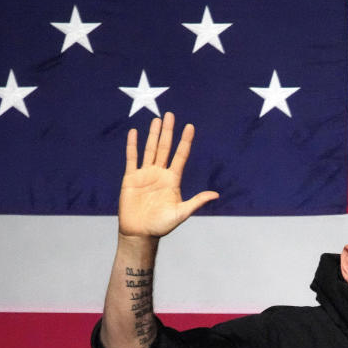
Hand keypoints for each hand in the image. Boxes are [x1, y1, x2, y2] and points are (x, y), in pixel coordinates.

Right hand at [118, 112, 218, 238]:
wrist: (140, 233)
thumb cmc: (161, 226)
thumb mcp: (181, 213)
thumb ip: (196, 202)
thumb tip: (216, 195)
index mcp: (172, 180)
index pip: (180, 156)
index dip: (185, 141)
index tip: (190, 127)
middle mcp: (159, 174)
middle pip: (165, 148)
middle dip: (168, 132)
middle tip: (171, 115)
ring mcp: (145, 174)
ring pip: (150, 149)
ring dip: (153, 135)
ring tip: (157, 119)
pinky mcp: (131, 178)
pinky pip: (132, 158)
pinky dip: (132, 145)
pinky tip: (135, 132)